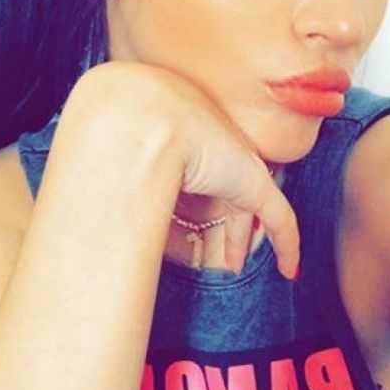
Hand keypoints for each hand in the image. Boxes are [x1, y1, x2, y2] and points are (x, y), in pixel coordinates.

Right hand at [74, 60, 299, 278]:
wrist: (131, 120)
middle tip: (220, 251)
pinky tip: (290, 269)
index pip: (196, 168)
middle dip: (224, 223)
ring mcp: (235, 163)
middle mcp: (212, 143)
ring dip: (242, 239)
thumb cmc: (111, 134)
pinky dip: (288, 245)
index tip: (189, 225)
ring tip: (237, 264)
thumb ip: (119, 178)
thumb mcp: (112, 159)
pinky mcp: (254, 185)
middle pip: (224, 188)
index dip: (194, 200)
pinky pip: (280, 220)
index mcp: (180, 128)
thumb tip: (100, 209)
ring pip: (249, 207)